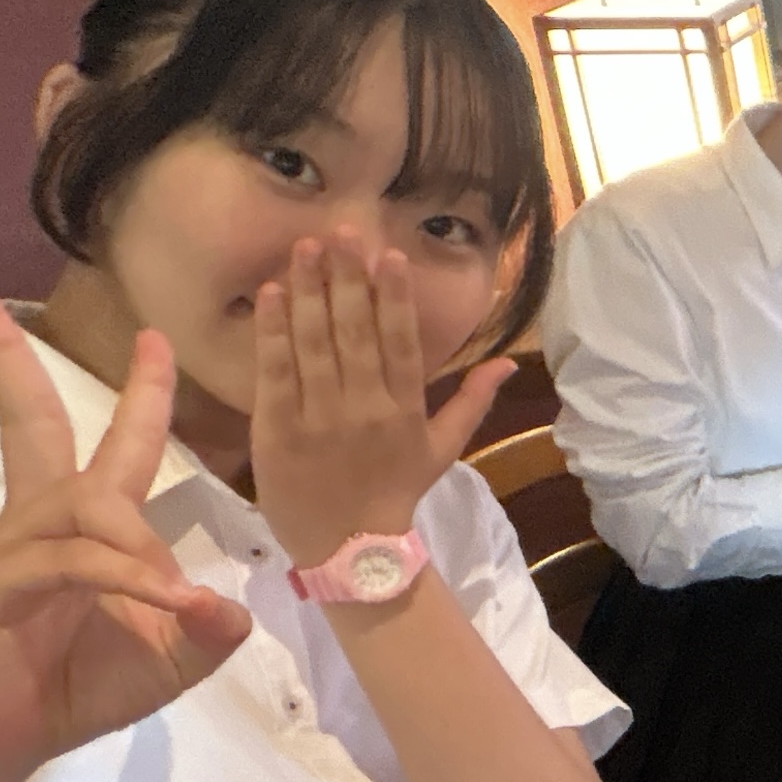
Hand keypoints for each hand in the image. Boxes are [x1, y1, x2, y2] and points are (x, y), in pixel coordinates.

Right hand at [0, 275, 251, 781]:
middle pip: (31, 422)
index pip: (105, 445)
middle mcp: (37, 523)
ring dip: (134, 542)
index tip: (153, 338)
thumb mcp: (165, 663)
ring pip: (80, 505)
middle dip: (8, 354)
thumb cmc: (69, 694)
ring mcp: (8, 550)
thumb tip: (233, 607)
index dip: (134, 393)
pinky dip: (122, 577)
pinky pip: (69, 562)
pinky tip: (163, 601)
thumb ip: (208, 632)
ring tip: (172, 598)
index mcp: (77, 529)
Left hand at [249, 234, 509, 572]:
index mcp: (405, 411)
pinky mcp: (278, 429)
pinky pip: (275, 372)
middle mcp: (364, 409)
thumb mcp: (444, 450)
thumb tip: (508, 362)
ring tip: (305, 247)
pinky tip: (273, 293)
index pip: (401, 343)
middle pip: (355, 333)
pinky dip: (273, 331)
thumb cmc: (396, 493)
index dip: (393, 298)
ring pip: (314, 343)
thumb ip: (471, 401)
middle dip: (347, 279)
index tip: (387, 256)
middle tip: (340, 232)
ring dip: (308, 291)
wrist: (350, 548)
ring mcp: (319, 418)